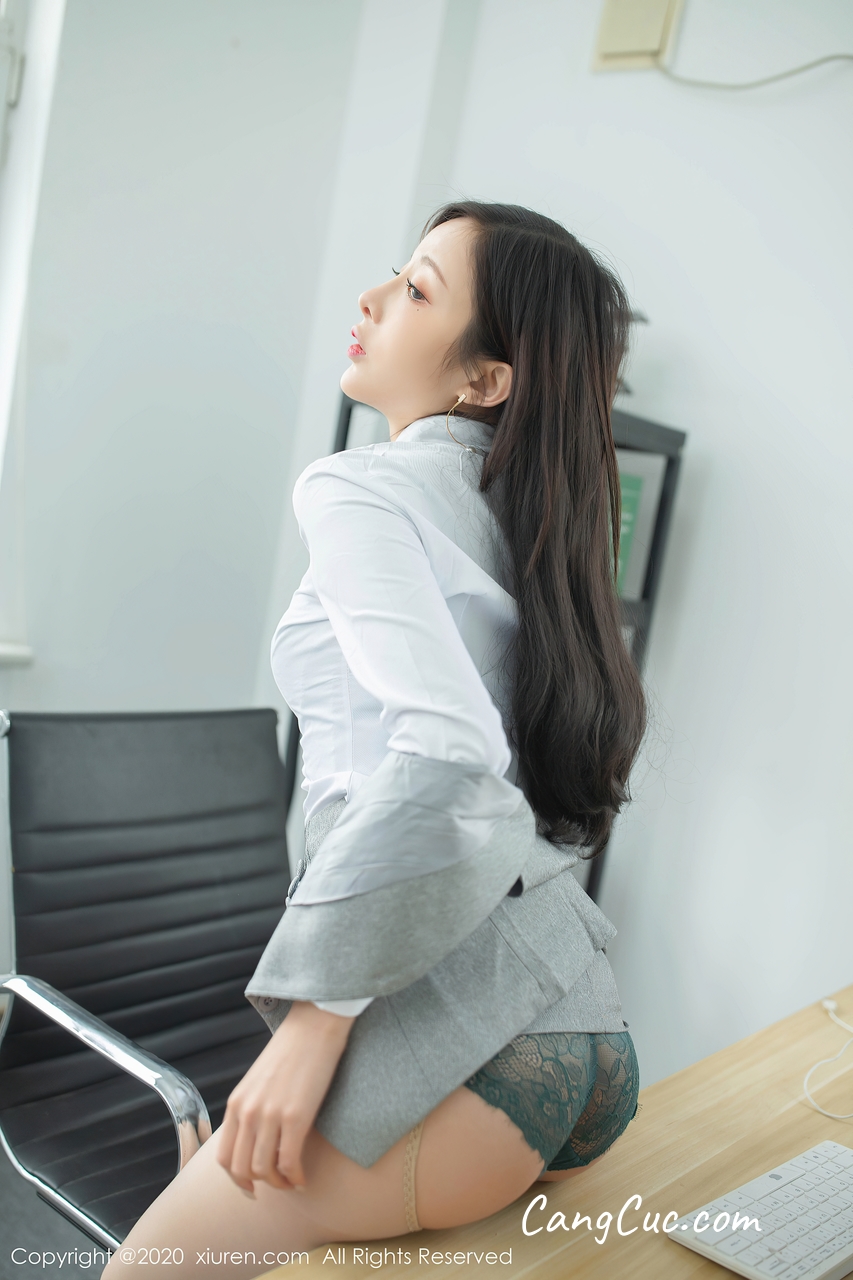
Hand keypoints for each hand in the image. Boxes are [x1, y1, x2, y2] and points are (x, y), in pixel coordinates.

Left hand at [217, 1000, 354, 1191]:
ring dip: (279, 1183)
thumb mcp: (257, 1081)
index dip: (237, 1179)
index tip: (251, 1187)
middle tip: (276, 1185)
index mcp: (236, 1103)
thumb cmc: (290, 1051)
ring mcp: (270, 1115)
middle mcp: (248, 1112)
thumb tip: (256, 1140)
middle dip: (258, 1185)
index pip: (225, 1157)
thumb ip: (250, 1109)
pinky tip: (304, 1177)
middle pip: (242, 1169)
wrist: (313, 1025)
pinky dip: (296, 1177)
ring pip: (265, 1170)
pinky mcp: (296, 1117)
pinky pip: (290, 1161)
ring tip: (292, 1180)